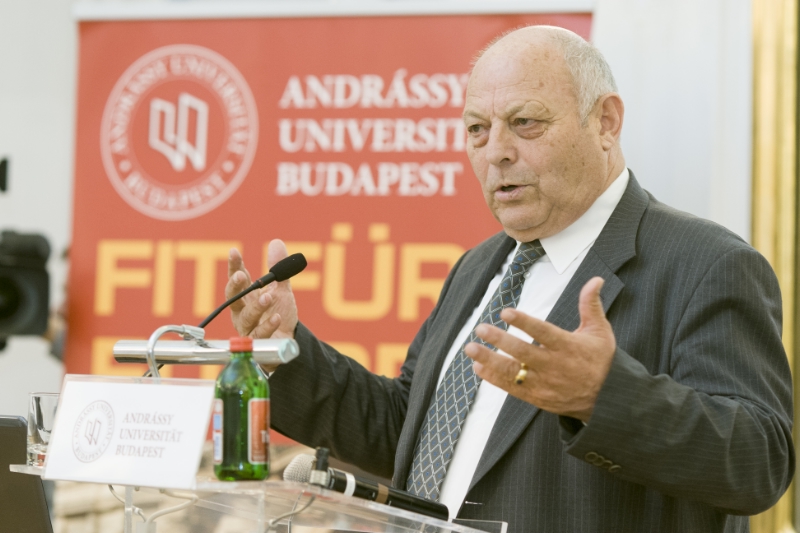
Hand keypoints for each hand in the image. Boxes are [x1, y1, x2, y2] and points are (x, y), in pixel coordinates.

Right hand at [226, 240, 298, 347]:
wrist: (288, 339)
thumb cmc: (279, 312)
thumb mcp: (280, 288)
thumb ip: (278, 269)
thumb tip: (276, 242)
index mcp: (246, 295)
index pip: (238, 278)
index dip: (234, 266)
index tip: (234, 252)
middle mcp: (242, 311)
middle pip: (232, 298)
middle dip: (235, 286)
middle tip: (241, 276)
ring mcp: (247, 327)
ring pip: (246, 316)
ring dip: (256, 306)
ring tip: (269, 297)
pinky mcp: (256, 342)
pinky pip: (259, 334)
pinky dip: (267, 325)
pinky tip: (276, 317)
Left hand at [464, 277, 615, 421]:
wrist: (607, 400)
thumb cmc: (601, 360)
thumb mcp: (600, 332)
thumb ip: (590, 305)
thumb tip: (596, 279)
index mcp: (568, 347)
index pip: (543, 332)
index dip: (524, 323)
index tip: (505, 312)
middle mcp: (554, 366)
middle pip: (522, 353)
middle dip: (499, 340)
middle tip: (480, 328)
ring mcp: (544, 384)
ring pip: (512, 372)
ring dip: (489, 360)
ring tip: (470, 348)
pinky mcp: (537, 398)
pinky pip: (511, 388)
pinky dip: (493, 378)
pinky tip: (478, 366)